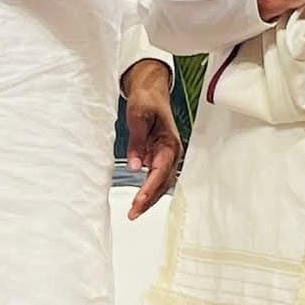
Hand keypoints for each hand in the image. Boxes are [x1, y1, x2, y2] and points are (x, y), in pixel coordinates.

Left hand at [122, 59, 180, 219]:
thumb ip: (137, 142)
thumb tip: (136, 166)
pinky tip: (139, 199)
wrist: (150, 90)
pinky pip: (157, 177)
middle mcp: (172, 151)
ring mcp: (167, 155)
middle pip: (163, 182)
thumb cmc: (146, 100)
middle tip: (133, 213)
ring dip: (150, 198)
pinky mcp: (160, 156)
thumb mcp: (138, 116)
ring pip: (162, 183)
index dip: (150, 187)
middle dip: (149, 199)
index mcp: (169, 142)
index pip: (161, 171)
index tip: (138, 201)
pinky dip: (150, 190)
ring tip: (134, 212)